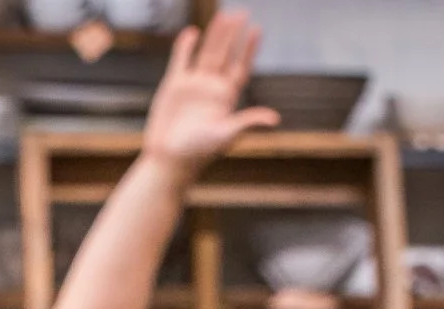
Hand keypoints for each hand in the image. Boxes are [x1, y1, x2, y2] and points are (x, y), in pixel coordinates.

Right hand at [140, 10, 279, 169]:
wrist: (169, 159)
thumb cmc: (199, 152)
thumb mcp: (226, 135)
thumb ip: (247, 121)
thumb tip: (274, 118)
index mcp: (227, 98)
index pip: (241, 68)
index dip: (249, 50)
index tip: (256, 30)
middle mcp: (212, 89)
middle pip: (225, 55)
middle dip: (232, 35)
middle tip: (240, 13)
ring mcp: (193, 86)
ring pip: (206, 53)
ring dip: (214, 35)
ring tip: (222, 16)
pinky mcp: (173, 86)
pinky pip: (181, 61)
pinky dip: (185, 47)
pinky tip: (193, 32)